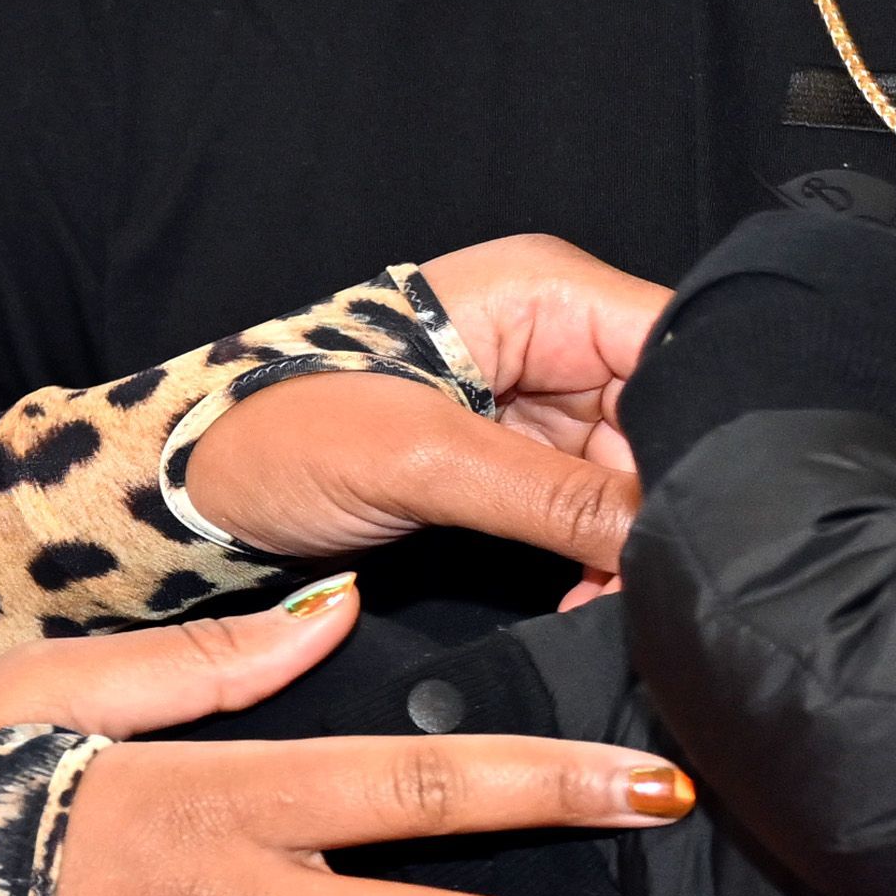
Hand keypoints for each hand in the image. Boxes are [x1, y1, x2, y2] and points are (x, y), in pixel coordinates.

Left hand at [183, 231, 672, 580]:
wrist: (188, 484)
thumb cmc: (274, 431)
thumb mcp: (422, 463)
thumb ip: (551, 497)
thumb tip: (661, 539)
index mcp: (538, 290)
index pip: (677, 344)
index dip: (707, 430)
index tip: (703, 518)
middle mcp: (548, 332)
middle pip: (663, 417)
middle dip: (657, 505)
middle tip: (644, 585)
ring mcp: (532, 397)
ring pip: (630, 473)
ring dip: (624, 545)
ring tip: (602, 605)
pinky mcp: (509, 458)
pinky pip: (586, 506)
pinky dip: (591, 556)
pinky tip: (584, 602)